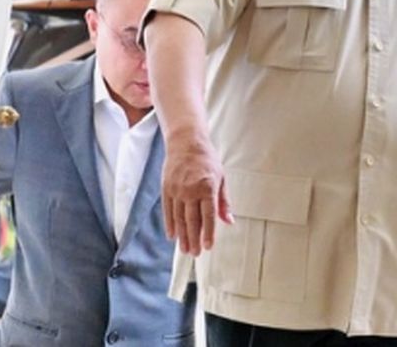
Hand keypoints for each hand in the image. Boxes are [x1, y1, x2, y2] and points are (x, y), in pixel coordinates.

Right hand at [161, 135, 232, 255]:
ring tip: (185, 250)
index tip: (208, 247)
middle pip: (192, 220)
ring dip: (182, 236)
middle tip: (195, 254)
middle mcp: (191, 190)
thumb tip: (229, 221)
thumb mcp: (221, 178)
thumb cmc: (208, 161)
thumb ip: (224, 202)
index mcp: (208, 187)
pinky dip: (170, 225)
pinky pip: (168, 211)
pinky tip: (172, 236)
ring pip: (179, 219)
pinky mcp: (166, 189)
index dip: (208, 233)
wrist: (186, 143)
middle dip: (194, 239)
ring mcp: (177, 190)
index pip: (208, 215)